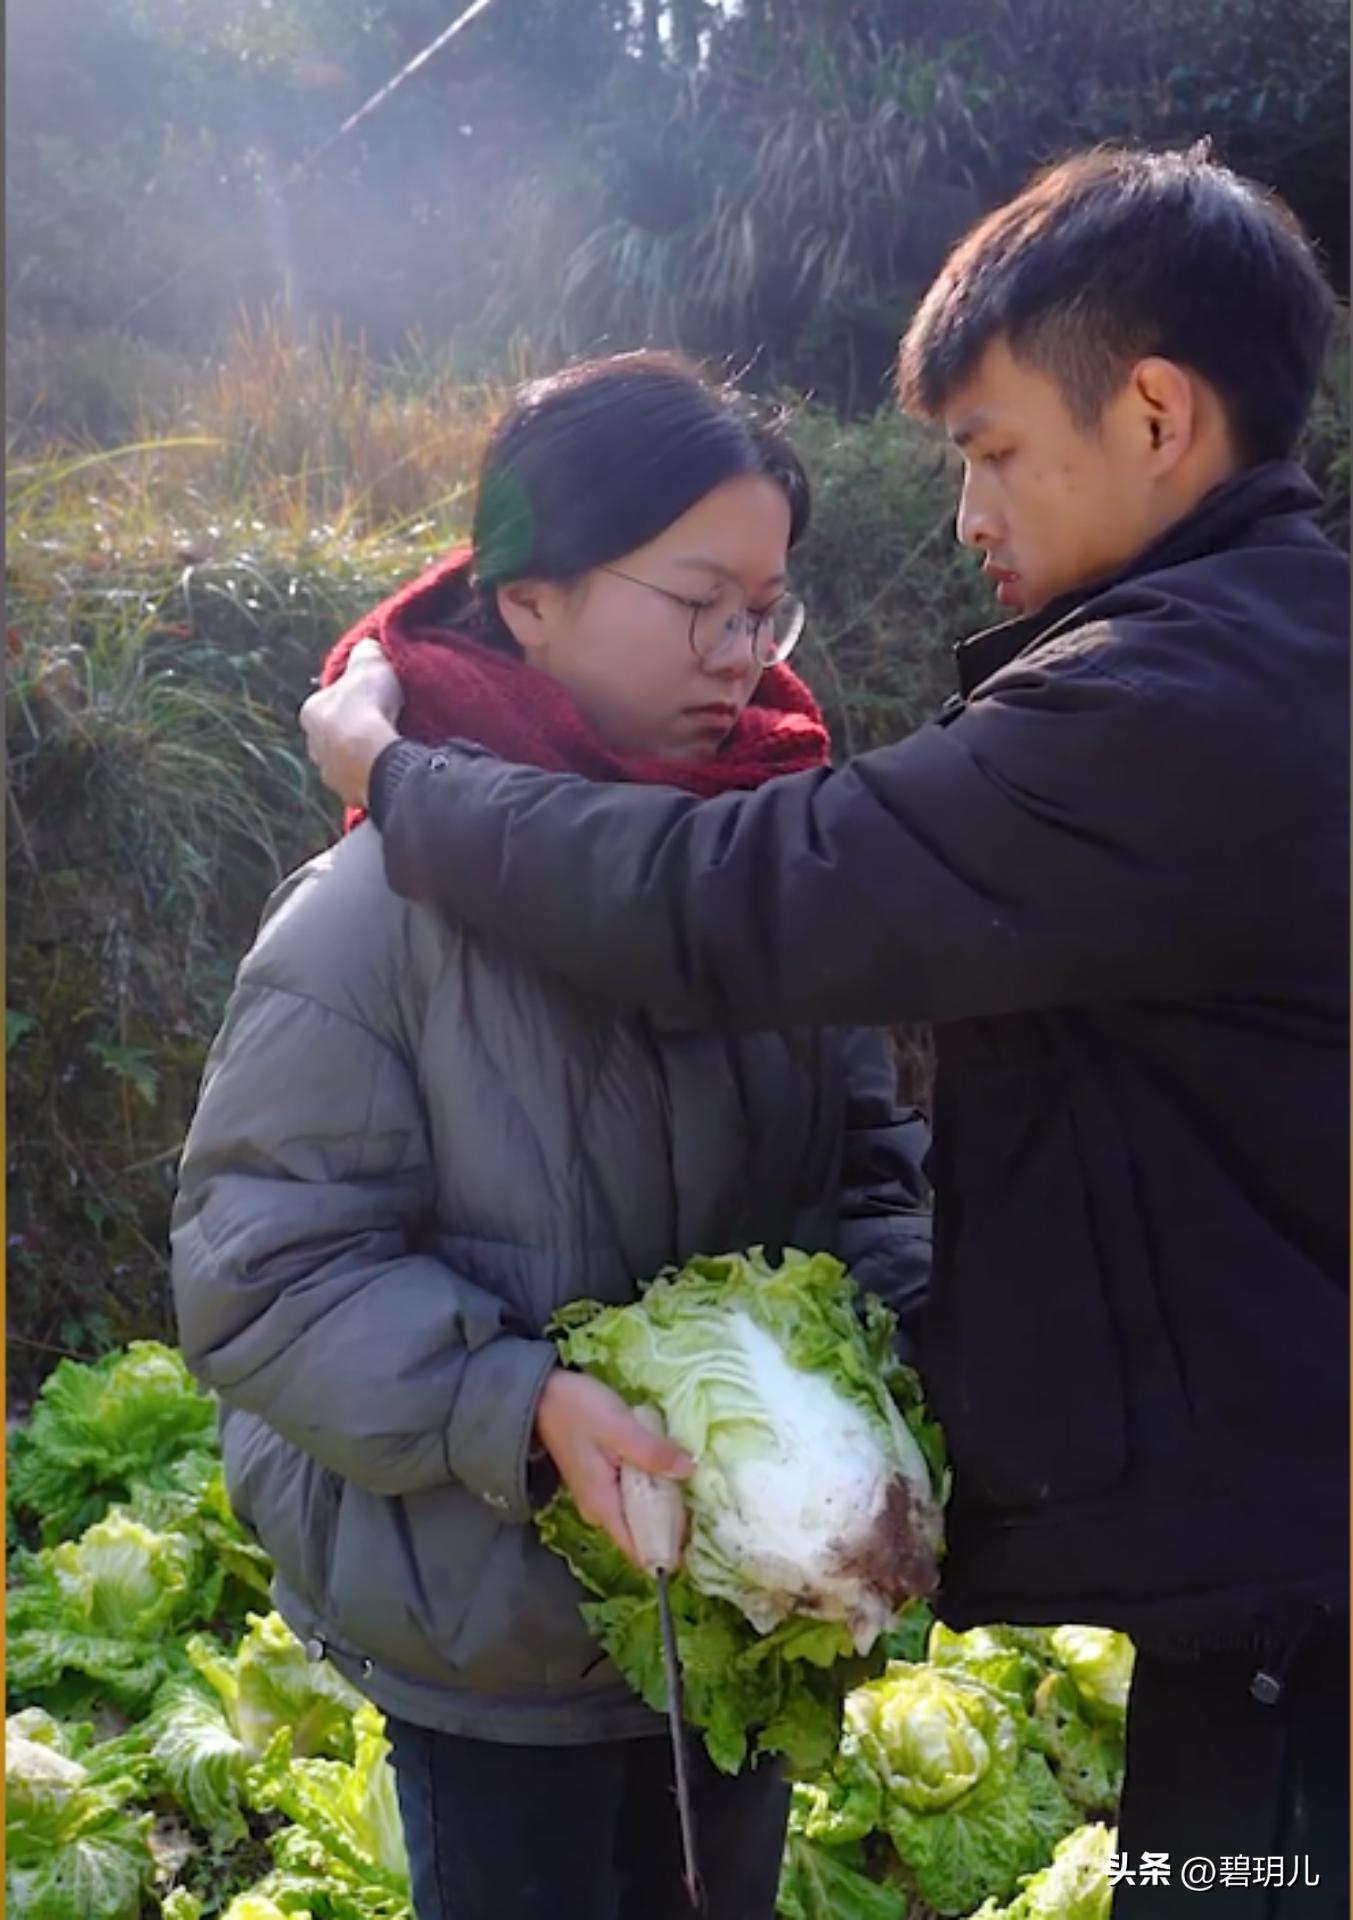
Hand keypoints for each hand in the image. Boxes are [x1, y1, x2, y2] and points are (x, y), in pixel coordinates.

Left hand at [300, 638, 403, 806]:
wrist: (376, 757)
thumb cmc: (368, 707)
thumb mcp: (371, 663)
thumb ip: (366, 653)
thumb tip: (367, 646)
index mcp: (311, 712)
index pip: (329, 702)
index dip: (351, 698)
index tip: (372, 697)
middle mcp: (313, 746)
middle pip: (335, 734)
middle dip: (354, 730)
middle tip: (382, 723)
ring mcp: (330, 774)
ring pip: (346, 761)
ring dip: (363, 756)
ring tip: (389, 748)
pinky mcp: (349, 796)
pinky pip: (363, 782)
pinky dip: (374, 775)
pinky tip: (391, 768)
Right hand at [534, 1371, 691, 1565]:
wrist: (542, 1394)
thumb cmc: (577, 1410)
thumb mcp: (619, 1427)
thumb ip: (653, 1452)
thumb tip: (690, 1470)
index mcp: (604, 1506)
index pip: (640, 1549)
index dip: (670, 1550)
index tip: (701, 1539)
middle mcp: (601, 1510)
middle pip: (644, 1533)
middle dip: (674, 1526)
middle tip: (708, 1509)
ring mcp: (601, 1496)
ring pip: (641, 1513)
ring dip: (666, 1505)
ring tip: (697, 1491)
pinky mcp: (604, 1480)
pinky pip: (635, 1496)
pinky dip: (654, 1489)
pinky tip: (672, 1473)